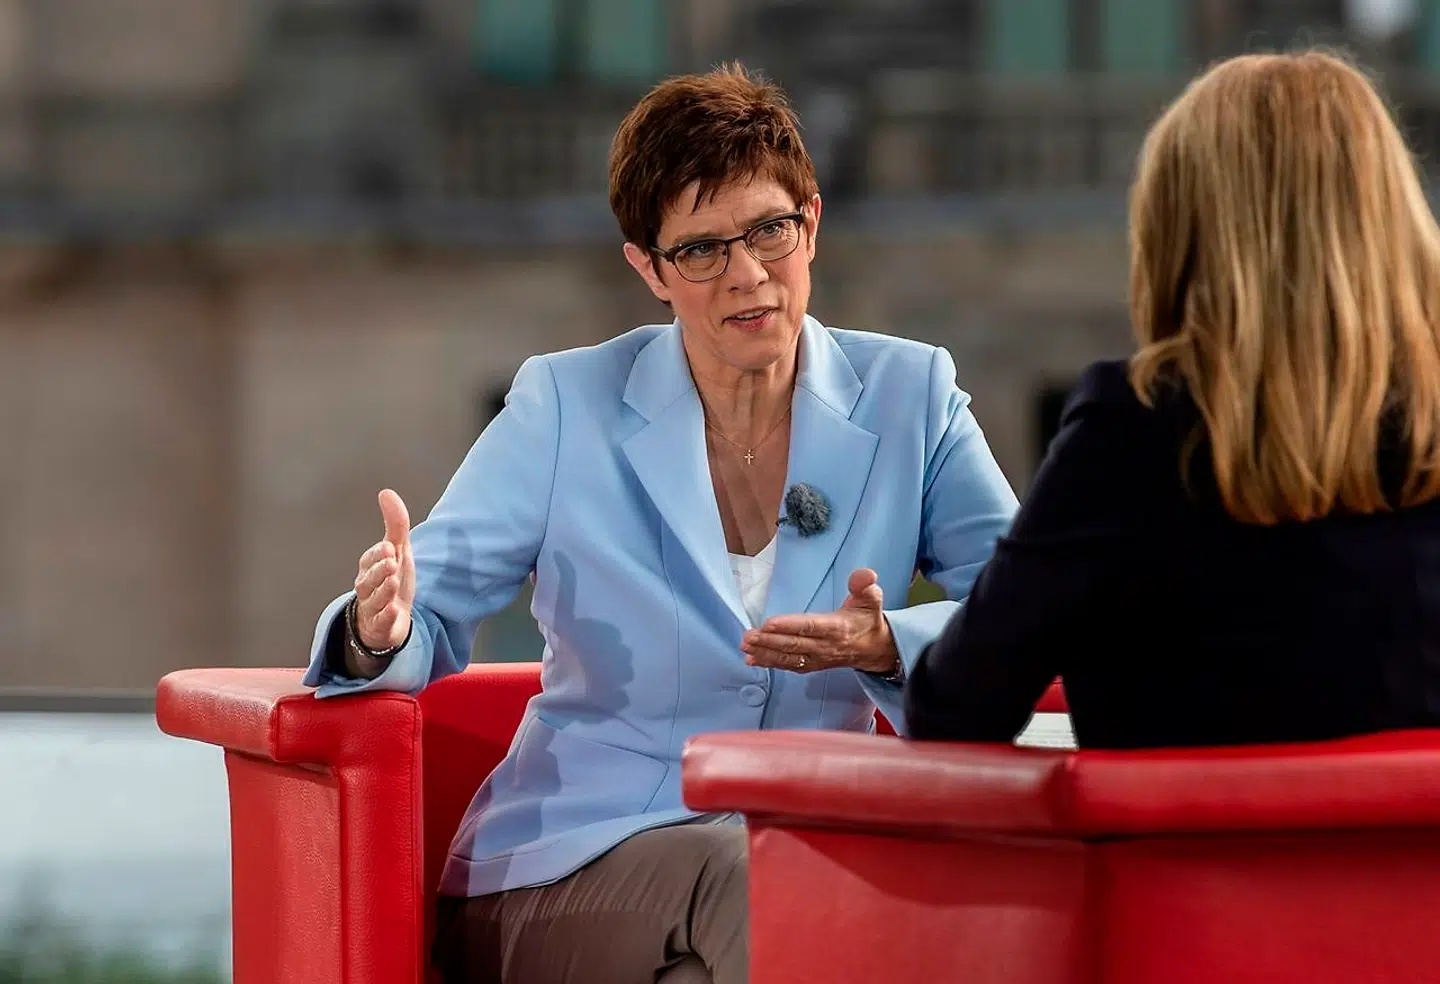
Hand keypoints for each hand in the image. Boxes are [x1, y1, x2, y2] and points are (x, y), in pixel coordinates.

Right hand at [352, 489, 415, 650]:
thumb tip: (386, 492)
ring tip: (394, 581)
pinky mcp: (380, 627)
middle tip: (392, 563)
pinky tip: (394, 610)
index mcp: (369, 568)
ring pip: (374, 600)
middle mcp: (367, 588)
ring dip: (383, 591)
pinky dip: (386, 617)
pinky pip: (381, 623)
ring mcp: (372, 608)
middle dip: (379, 571)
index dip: (378, 554)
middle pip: (369, 580)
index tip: (390, 547)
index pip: (370, 559)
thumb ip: (395, 525)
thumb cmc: (392, 580)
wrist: (393, 618)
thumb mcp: (399, 552)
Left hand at [741, 568, 899, 674]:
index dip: (790, 626)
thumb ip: (865, 585)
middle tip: (747, 636)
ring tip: (745, 646)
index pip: (811, 627)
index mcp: (838, 628)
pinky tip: (752, 659)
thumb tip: (866, 574)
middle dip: (769, 641)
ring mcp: (817, 658)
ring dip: (765, 652)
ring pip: (788, 657)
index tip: (769, 622)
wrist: (875, 649)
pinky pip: (789, 665)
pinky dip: (770, 663)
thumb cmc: (867, 620)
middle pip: (794, 645)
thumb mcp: (872, 599)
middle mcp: (825, 646)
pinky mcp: (811, 664)